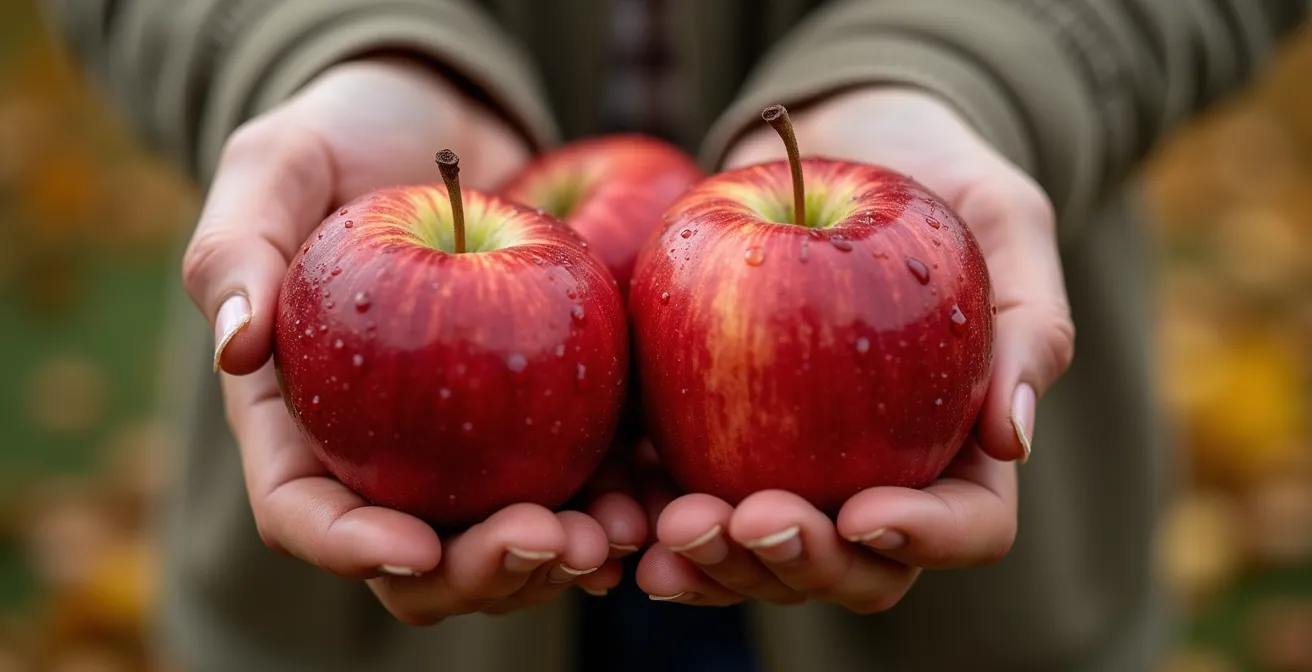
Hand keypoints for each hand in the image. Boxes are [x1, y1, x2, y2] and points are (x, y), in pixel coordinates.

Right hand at [181, 57, 644, 624]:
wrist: (444, 127)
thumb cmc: (344, 137)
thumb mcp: (279, 164)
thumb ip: (239, 248)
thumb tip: (233, 350)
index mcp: (298, 416)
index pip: (304, 510)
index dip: (351, 547)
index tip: (414, 546)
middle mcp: (377, 448)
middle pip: (414, 556)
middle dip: (475, 572)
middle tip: (541, 540)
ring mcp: (460, 444)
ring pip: (496, 541)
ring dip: (550, 561)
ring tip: (606, 538)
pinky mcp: (534, 417)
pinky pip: (568, 485)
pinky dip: (602, 510)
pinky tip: (643, 512)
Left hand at [636, 87, 1075, 610]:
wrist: (837, 138)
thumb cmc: (937, 172)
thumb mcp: (1004, 217)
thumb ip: (1028, 323)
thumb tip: (1012, 441)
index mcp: (961, 444)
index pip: (965, 524)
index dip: (922, 537)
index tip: (864, 511)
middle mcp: (877, 474)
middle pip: (854, 567)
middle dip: (801, 562)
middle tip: (750, 520)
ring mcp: (792, 466)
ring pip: (763, 558)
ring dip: (718, 564)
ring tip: (673, 530)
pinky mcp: (714, 437)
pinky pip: (686, 503)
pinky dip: (654, 524)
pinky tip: (623, 522)